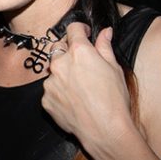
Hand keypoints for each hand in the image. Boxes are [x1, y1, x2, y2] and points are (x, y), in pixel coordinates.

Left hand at [42, 23, 132, 146]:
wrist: (105, 130)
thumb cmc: (114, 100)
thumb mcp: (114, 68)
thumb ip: (105, 47)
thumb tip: (105, 32)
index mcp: (78, 52)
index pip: (73, 29)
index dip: (80, 29)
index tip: (84, 33)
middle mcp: (60, 64)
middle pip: (59, 47)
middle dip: (69, 51)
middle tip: (82, 62)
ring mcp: (50, 83)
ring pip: (54, 71)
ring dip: (63, 73)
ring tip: (81, 88)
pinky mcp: (46, 100)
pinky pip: (51, 90)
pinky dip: (59, 92)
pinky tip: (74, 101)